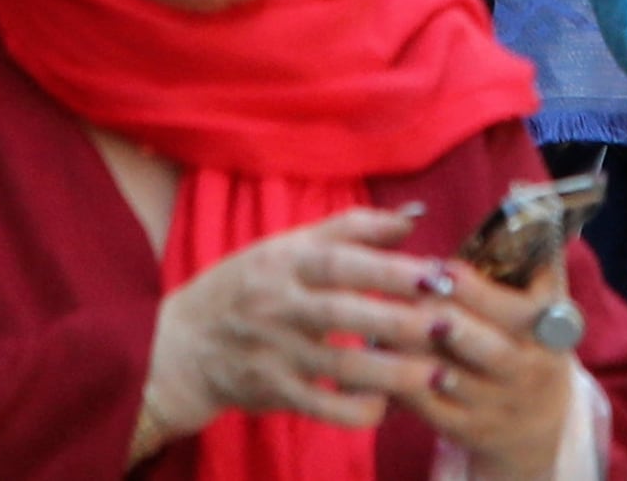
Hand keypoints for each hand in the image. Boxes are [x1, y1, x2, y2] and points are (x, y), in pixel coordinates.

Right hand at [142, 205, 456, 445]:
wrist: (178, 347)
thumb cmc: (245, 286)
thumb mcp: (287, 247)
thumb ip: (351, 229)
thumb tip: (415, 216)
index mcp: (287, 261)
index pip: (342, 260)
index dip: (389, 267)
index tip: (436, 274)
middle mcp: (280, 304)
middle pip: (344, 312)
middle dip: (400, 320)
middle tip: (449, 324)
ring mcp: (274, 352)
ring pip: (338, 364)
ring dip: (391, 372)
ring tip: (437, 373)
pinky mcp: (271, 392)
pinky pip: (318, 406)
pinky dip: (353, 410)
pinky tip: (386, 407)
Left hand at [396, 262, 581, 480]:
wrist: (538, 417)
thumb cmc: (532, 338)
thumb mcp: (545, 298)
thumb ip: (533, 251)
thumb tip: (518, 188)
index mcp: (551, 331)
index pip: (523, 312)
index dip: (482, 292)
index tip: (446, 269)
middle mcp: (530, 370)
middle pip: (489, 349)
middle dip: (448, 320)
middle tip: (410, 293)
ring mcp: (500, 404)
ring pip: (454, 379)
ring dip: (418, 351)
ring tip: (385, 323)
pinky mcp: (470, 429)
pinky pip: (431, 409)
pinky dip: (405, 383)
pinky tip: (383, 358)